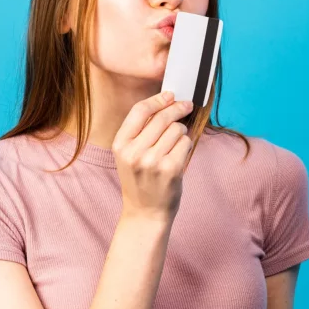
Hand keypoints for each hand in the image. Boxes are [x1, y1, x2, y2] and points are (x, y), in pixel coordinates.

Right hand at [113, 91, 194, 222]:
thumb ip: (141, 131)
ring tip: (175, 145)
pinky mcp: (171, 170)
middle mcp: (134, 152)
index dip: (158, 99)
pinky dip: (187, 146)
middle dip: (178, 108)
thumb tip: (166, 102)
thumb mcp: (128, 155)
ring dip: (181, 133)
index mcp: (120, 145)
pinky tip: (180, 155)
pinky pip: (186, 143)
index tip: (170, 95)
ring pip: (177, 129)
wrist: (145, 213)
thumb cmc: (140, 180)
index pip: (140, 110)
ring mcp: (152, 161)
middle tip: (187, 105)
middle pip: (162, 117)